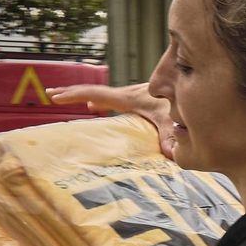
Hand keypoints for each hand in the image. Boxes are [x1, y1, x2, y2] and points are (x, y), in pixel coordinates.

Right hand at [48, 83, 175, 158]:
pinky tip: (94, 103)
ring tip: (65, 97)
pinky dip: (98, 98)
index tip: (56, 96)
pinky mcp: (140, 98)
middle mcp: (129, 94)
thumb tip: (170, 155)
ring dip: (84, 94)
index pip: (97, 93)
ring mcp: (134, 95)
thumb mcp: (175, 123)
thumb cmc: (183, 105)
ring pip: (103, 93)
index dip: (76, 95)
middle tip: (51, 93)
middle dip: (72, 92)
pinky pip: (112, 97)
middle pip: (94, 90)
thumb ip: (171, 138)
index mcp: (130, 98)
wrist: (194, 90)